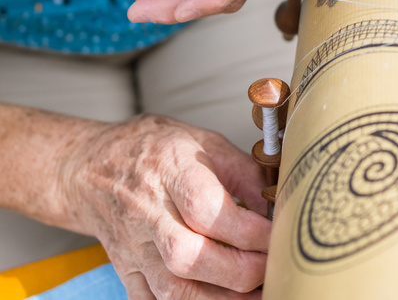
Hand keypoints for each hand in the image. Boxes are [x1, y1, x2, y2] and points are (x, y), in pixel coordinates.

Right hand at [66, 114, 270, 298]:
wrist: (91, 167)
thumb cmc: (153, 150)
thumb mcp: (206, 142)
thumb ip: (245, 173)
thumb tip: (276, 205)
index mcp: (169, 171)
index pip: (207, 210)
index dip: (248, 231)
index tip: (277, 235)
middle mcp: (146, 212)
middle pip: (188, 256)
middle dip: (241, 271)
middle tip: (272, 267)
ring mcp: (133, 247)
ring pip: (171, 289)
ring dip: (221, 299)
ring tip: (257, 294)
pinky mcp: (127, 271)